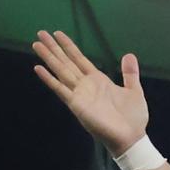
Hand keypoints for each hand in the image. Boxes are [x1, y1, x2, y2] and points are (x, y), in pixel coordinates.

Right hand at [29, 30, 148, 152]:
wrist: (131, 137)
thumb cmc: (133, 117)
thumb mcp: (134, 90)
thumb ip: (129, 73)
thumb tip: (129, 55)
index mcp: (98, 80)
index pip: (79, 59)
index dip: (69, 46)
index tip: (57, 33)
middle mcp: (86, 85)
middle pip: (66, 62)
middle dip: (53, 48)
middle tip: (40, 33)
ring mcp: (79, 94)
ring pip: (61, 71)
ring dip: (48, 58)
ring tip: (36, 44)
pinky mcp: (76, 105)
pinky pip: (60, 89)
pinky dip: (49, 79)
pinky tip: (38, 68)